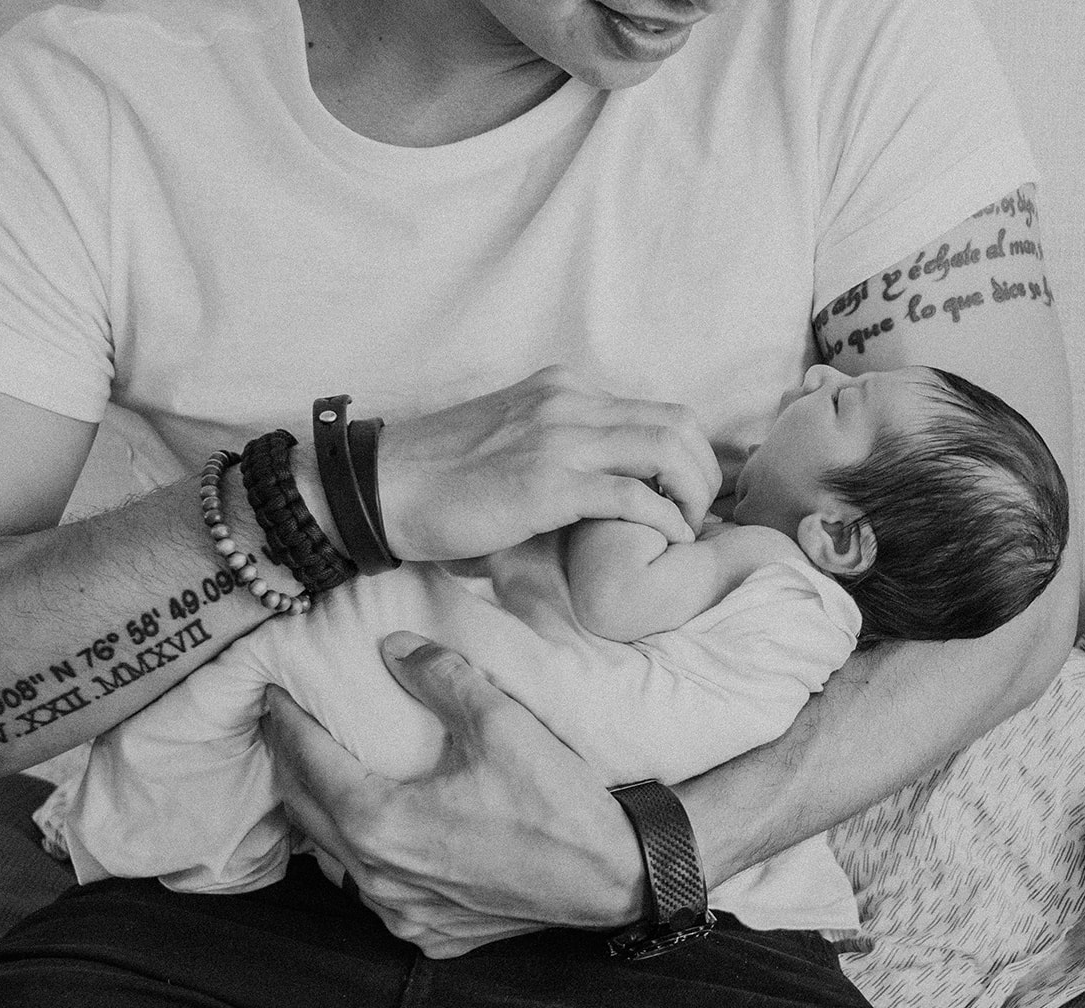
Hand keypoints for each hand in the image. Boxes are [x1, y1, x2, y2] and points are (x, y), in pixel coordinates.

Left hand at [264, 631, 646, 957]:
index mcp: (383, 823)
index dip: (287, 724)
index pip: (309, 764)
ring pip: (335, 860)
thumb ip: (440, 677)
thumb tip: (395, 647)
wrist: (612, 876)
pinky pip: (373, 892)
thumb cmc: (557, 803)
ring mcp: (402, 913)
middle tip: (284, 726)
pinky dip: (360, 857)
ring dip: (321, 814)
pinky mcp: (429, 934)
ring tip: (320, 773)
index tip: (273, 695)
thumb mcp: (501, 721)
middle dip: (291, 764)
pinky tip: (371, 831)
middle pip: (307, 813)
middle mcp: (379, 877)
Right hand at [375, 366, 720, 560]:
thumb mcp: (512, 439)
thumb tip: (604, 483)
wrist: (381, 488)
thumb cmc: (440, 479)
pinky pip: (632, 494)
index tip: (689, 493)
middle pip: (676, 422)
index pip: (655, 409)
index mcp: (562, 389)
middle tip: (700, 513)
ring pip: (665, 448)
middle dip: (703, 471)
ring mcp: (558, 438)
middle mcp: (568, 401)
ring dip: (691, 492)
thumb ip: (559, 445)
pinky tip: (667, 541)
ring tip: (688, 528)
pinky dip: (663, 519)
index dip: (688, 452)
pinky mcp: (547, 483)